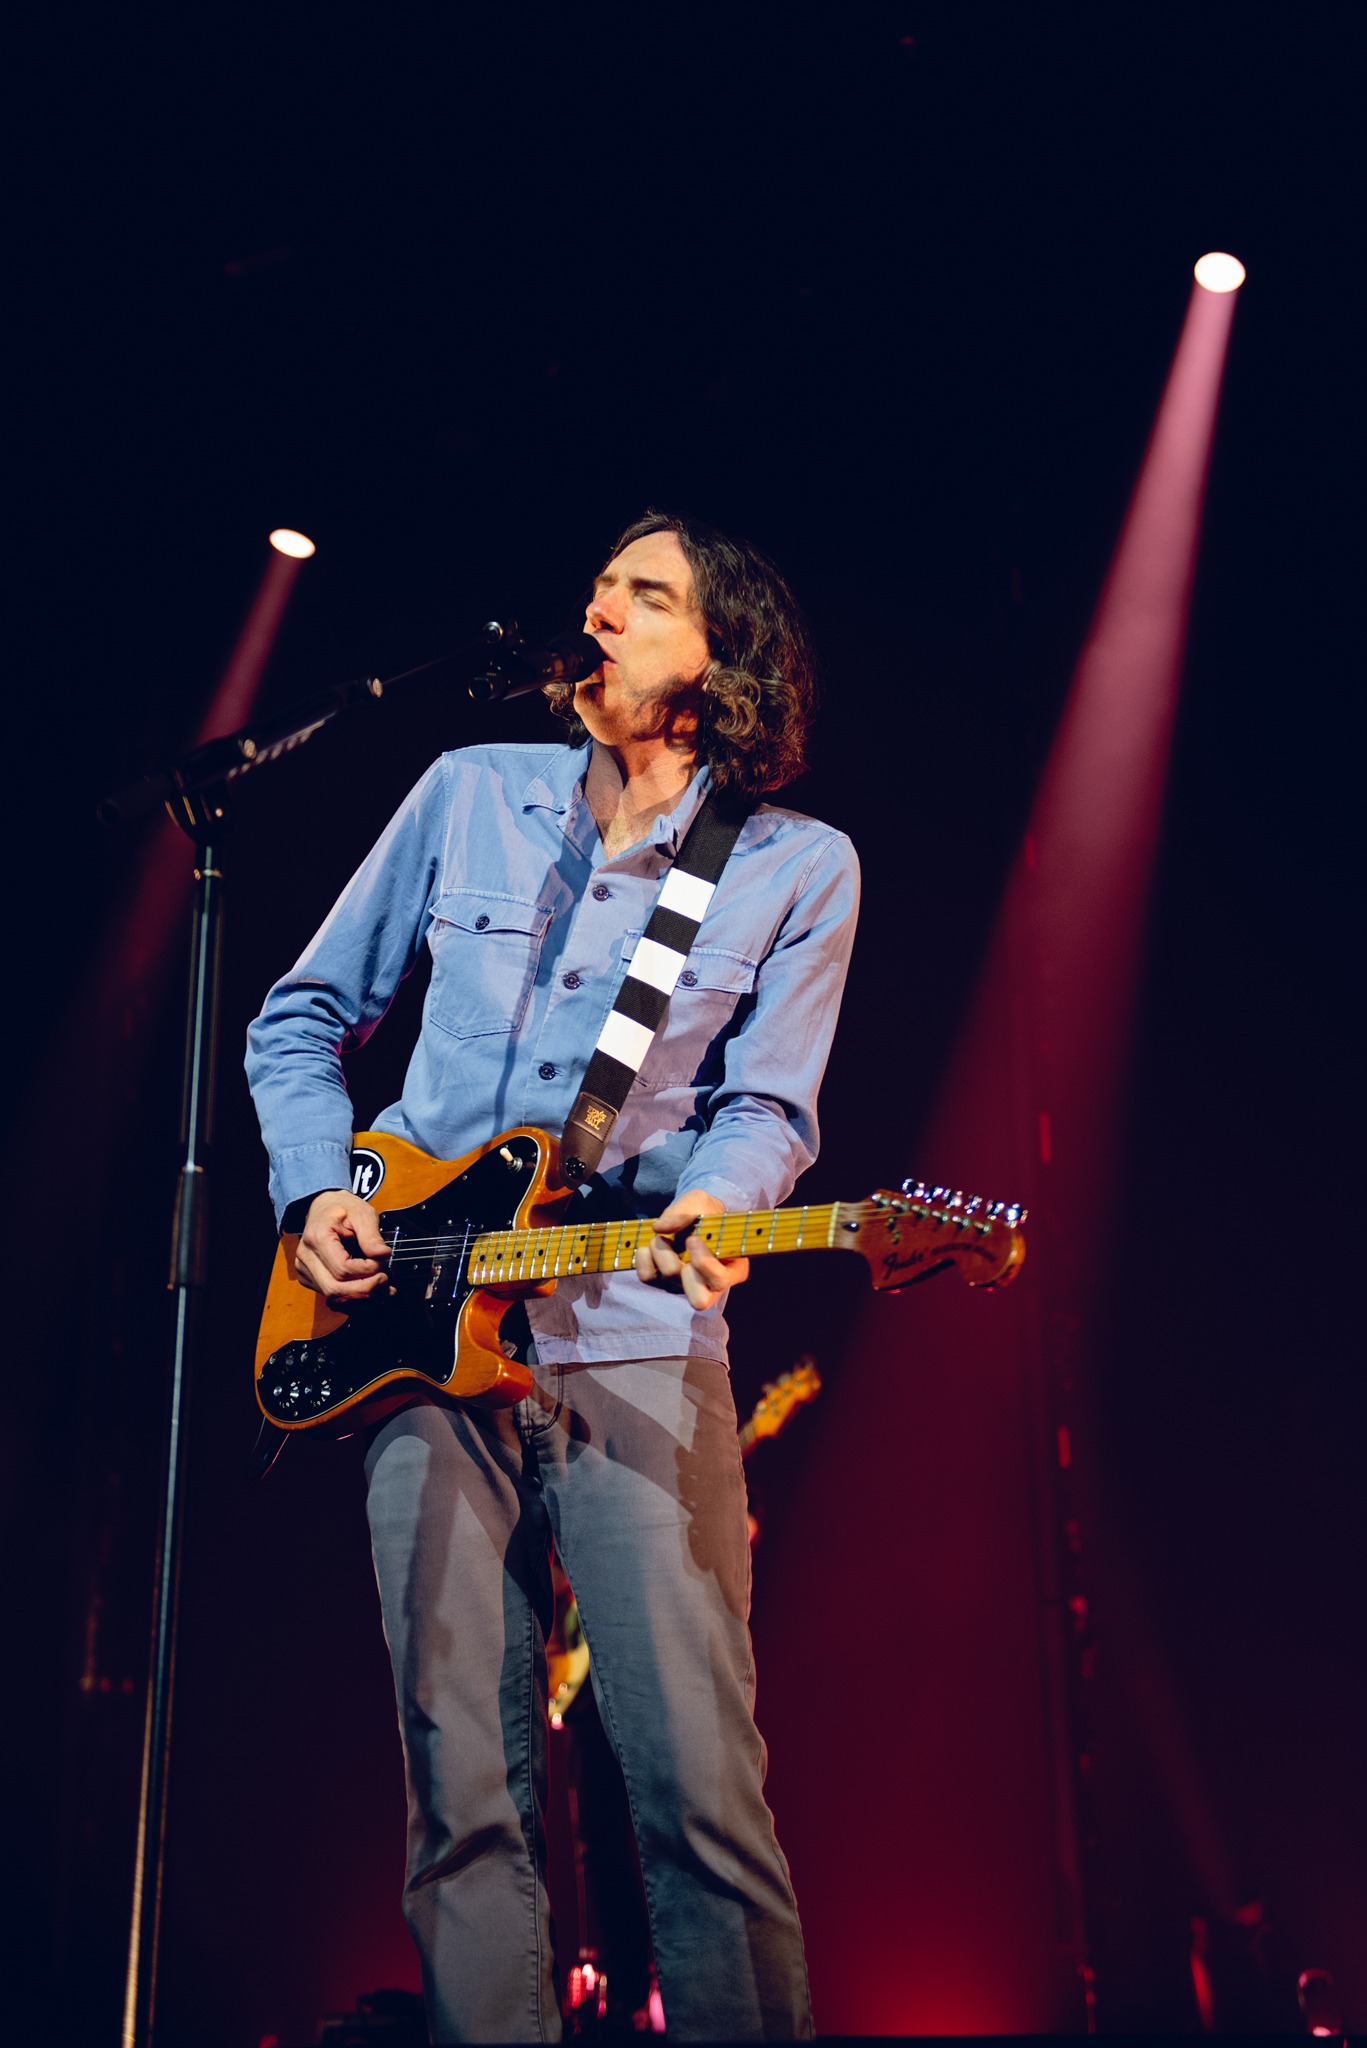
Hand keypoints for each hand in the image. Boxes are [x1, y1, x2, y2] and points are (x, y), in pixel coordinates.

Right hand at [294, 1189, 390, 1306]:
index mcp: (317, 1238)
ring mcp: (304, 1269)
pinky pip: (330, 1294)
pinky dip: (352, 1296)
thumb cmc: (341, 1208)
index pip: (342, 1268)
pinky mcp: (309, 1277)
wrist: (323, 1207)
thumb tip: (383, 1255)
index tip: (383, 1262)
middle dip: (364, 1289)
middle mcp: (306, 1257)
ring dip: (360, 1296)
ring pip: (333, 1296)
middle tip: (385, 1280)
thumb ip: (371, 1236)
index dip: (366, 1270)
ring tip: (383, 1288)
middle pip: (334, 1288)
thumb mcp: (362, 1214)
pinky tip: (369, 1288)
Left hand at [634, 1189, 749, 1311]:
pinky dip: (645, 1258)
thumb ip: (684, 1213)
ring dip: (661, 1254)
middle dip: (681, 1268)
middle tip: (678, 1243)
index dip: (703, 1263)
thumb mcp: (701, 1202)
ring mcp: (686, 1286)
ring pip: (668, 1282)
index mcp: (732, 1269)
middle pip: (698, 1299)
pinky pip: (647, 1277)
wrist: (696, 1213)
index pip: (719, 1281)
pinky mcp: (663, 1281)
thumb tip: (659, 1227)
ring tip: (663, 1236)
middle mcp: (710, 1285)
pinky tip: (651, 1243)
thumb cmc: (706, 1210)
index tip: (692, 1239)